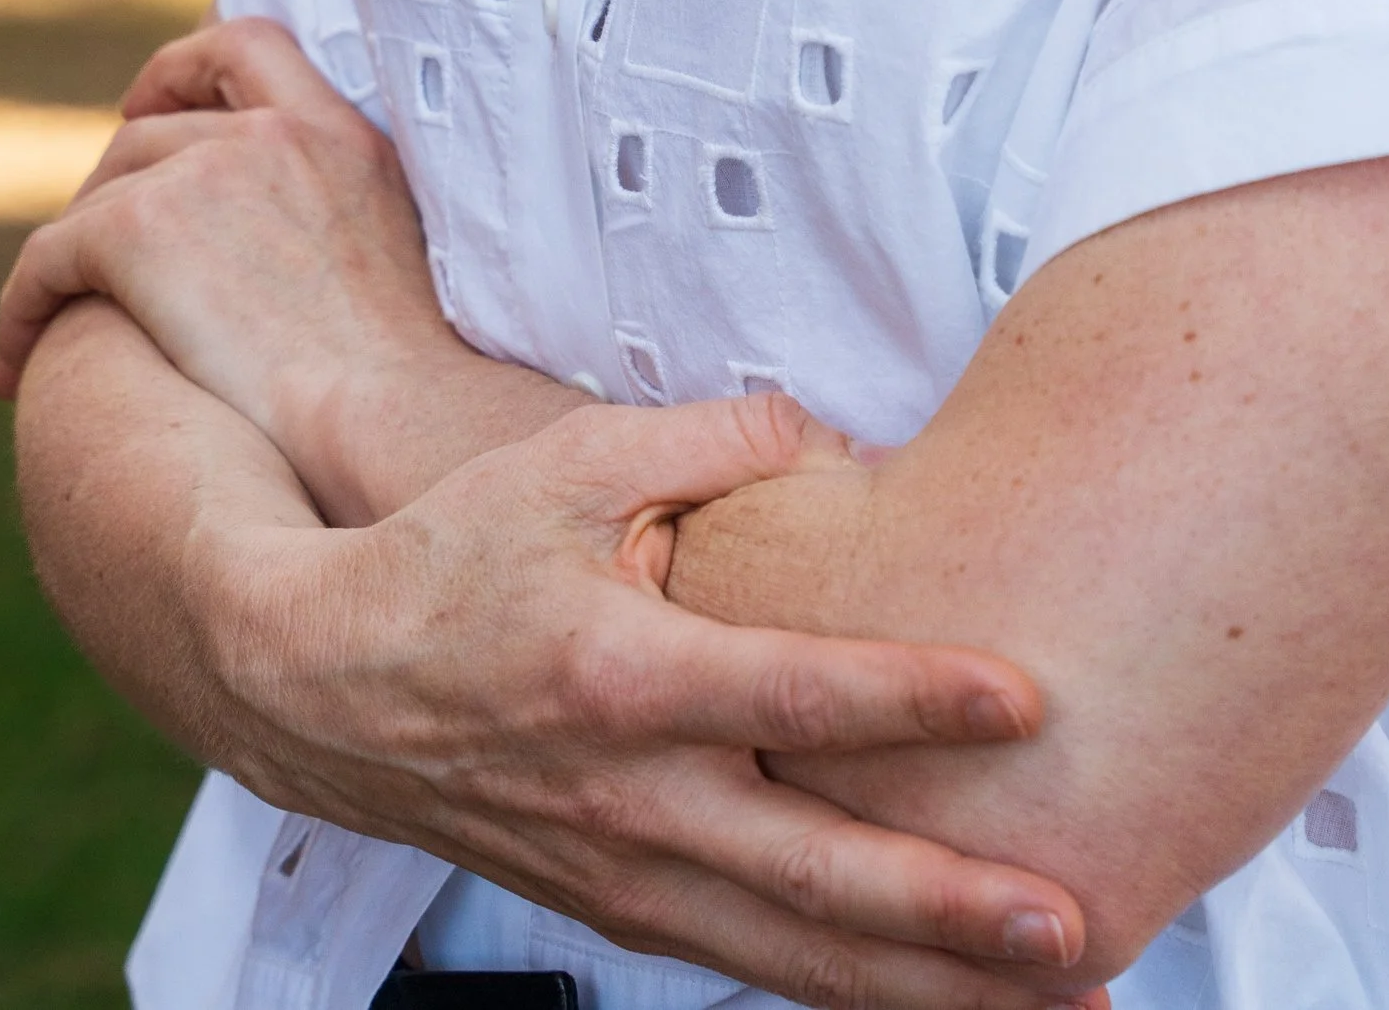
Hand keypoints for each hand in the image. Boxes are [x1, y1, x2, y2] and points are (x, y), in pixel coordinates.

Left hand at [0, 20, 570, 518]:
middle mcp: (274, 133)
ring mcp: (207, 171)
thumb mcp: (394, 254)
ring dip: (67, 256)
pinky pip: (47, 256)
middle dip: (112, 186)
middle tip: (89, 255)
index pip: (249, 46)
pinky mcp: (139, 228)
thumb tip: (288, 256)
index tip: (148, 107)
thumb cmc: (402, 383)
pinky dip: (22, 305)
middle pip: (154, 129)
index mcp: (343, 133)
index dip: (183, 66)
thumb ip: (340, 215)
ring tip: (49, 320)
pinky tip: (12, 365)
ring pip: (100, 194)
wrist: (388, 419)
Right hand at [207, 384, 1099, 1009]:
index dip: (912, 698)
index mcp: (624, 677)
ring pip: (796, 955)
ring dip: (925, 991)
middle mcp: (631, 799)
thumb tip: (836, 436)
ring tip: (1053, 1001)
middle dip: (949, 917)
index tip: (1024, 699)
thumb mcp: (570, 460)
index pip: (795, 694)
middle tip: (1070, 928)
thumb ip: (716, 438)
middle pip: (815, 876)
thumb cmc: (451, 558)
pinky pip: (752, 961)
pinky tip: (939, 1004)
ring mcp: (624, 874)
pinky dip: (847, 993)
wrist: (318, 683)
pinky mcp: (619, 909)